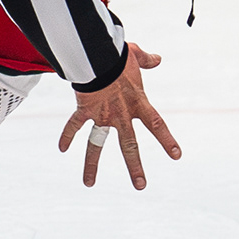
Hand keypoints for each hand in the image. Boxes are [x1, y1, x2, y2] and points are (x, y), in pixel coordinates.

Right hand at [58, 43, 181, 190]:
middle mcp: (121, 114)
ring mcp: (102, 114)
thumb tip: (157, 58)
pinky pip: (74, 125)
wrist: (99, 54)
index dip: (167, 140)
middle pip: (129, 145)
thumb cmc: (118, 53)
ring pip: (97, 144)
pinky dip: (67, 136)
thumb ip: (146, 60)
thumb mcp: (136, 55)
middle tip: (141, 186)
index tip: (177, 156)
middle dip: (135, 166)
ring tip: (89, 184)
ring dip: (92, 165)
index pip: (157, 124)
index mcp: (138, 103)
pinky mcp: (85, 109)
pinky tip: (62, 148)